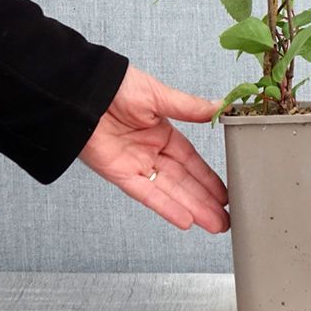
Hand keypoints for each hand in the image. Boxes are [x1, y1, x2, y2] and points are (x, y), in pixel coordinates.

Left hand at [79, 64, 228, 233]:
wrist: (84, 92)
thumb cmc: (117, 86)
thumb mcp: (160, 95)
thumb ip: (190, 107)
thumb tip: (219, 106)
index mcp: (162, 131)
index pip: (191, 160)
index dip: (209, 178)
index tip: (225, 193)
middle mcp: (150, 151)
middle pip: (184, 181)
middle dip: (206, 201)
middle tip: (226, 219)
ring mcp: (136, 164)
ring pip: (170, 191)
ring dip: (193, 209)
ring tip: (215, 225)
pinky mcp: (119, 174)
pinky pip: (146, 194)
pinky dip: (165, 207)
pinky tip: (185, 219)